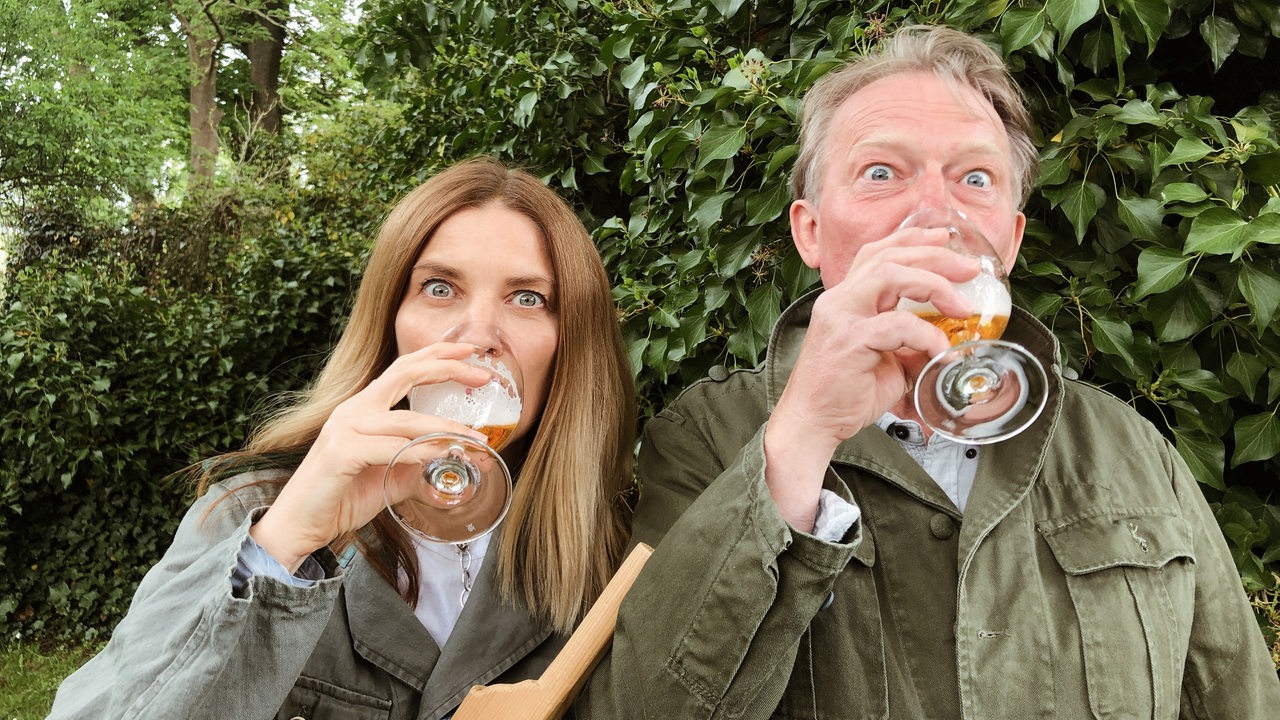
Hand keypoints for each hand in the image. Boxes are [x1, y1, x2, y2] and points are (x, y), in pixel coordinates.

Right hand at [249, 342, 490, 571]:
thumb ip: (421, 463)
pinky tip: (439, 456)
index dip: (437, 356)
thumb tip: (464, 458)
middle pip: (404, 374)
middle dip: (447, 368)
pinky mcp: (340, 454)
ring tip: (476, 440)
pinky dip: (417, 452)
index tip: (470, 352)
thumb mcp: (391, 475)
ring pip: (405, 420)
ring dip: (446, 429)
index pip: (404, 369)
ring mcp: (344, 429)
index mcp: (364, 408)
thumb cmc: (343, 496)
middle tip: (483, 374)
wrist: (301, 526)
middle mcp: (353, 410)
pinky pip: (389, 448)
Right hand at [763, 226, 978, 528]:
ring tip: (961, 305)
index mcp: (844, 298)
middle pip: (887, 256)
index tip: (943, 239)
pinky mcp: (849, 341)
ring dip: (933, 284)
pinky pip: (896, 325)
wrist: (811, 423)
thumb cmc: (843, 394)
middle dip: (934, 255)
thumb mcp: (885, 359)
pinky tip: (942, 350)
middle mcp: (839, 300)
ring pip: (890, 275)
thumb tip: (948, 339)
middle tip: (969, 268)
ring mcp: (841, 318)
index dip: (911, 239)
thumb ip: (910, 341)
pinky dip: (926, 335)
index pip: (876, 253)